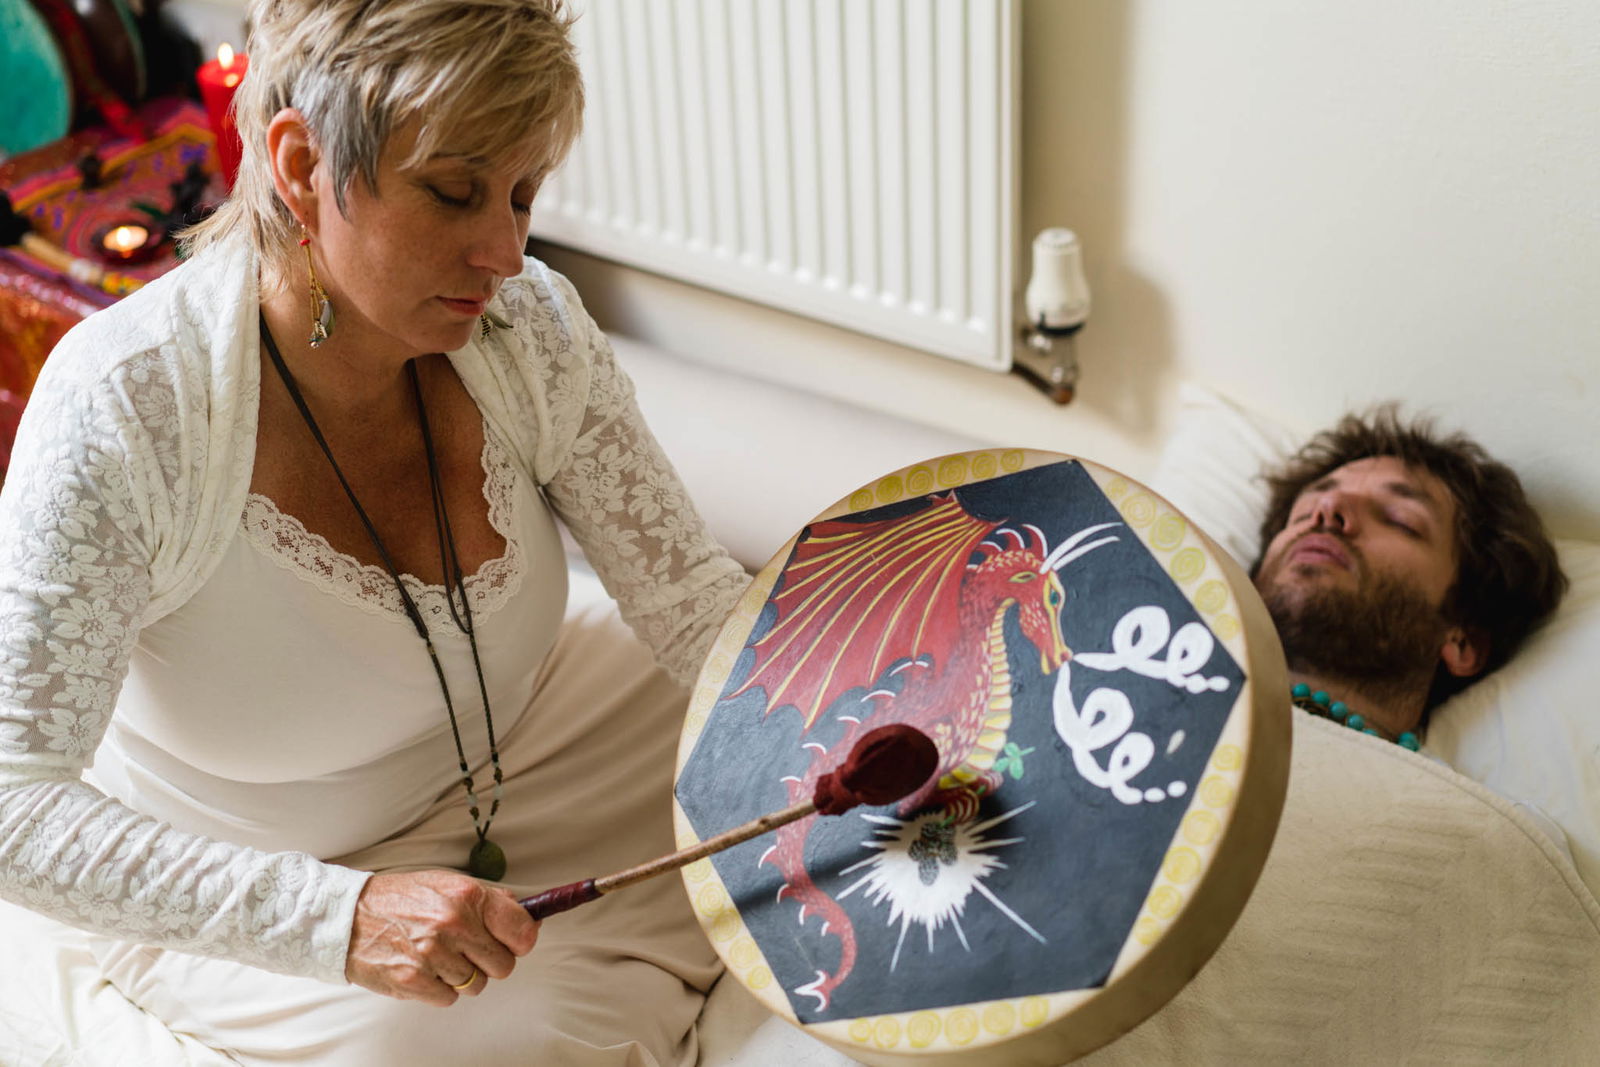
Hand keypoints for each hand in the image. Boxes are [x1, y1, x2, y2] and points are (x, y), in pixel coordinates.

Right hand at [345, 869, 539, 1004]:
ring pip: (476, 985)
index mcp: (468, 896)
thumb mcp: (448, 885)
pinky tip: (423, 969)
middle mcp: (454, 923)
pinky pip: (449, 998)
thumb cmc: (400, 900)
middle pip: (503, 965)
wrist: (347, 918)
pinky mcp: (414, 980)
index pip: (522, 930)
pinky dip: (439, 989)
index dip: (521, 940)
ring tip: (438, 957)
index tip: (513, 942)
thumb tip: (529, 918)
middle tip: (466, 950)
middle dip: (488, 961)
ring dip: (461, 976)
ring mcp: (433, 954)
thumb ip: (490, 901)